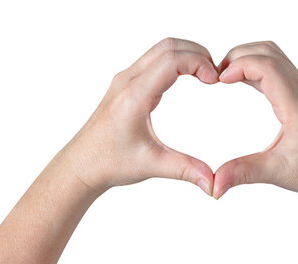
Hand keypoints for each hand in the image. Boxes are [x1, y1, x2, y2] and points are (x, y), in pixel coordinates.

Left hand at [62, 38, 218, 194]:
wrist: (81, 165)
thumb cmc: (109, 163)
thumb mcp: (152, 166)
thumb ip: (186, 170)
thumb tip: (213, 182)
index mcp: (134, 97)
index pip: (171, 60)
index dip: (199, 63)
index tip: (216, 81)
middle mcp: (127, 81)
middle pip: (168, 46)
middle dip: (198, 54)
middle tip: (216, 76)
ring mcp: (125, 79)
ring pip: (161, 49)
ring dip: (187, 54)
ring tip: (206, 76)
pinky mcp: (126, 83)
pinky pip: (154, 59)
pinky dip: (176, 60)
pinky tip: (189, 78)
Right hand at [212, 41, 297, 199]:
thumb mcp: (276, 173)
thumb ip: (243, 173)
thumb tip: (214, 185)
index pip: (269, 67)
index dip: (240, 65)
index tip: (219, 79)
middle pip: (269, 53)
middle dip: (238, 56)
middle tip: (215, 75)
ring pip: (273, 54)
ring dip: (247, 57)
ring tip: (224, 75)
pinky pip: (276, 66)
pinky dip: (255, 65)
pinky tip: (240, 80)